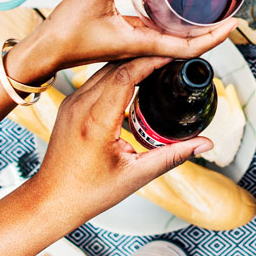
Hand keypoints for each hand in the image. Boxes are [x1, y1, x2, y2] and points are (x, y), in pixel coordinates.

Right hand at [10, 0, 235, 75]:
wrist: (43, 51)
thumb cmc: (64, 32)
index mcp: (140, 43)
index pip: (188, 47)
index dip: (215, 37)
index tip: (234, 24)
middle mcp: (141, 47)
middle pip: (187, 43)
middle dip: (211, 29)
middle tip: (229, 9)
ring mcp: (134, 44)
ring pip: (173, 38)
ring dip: (193, 26)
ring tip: (210, 5)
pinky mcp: (125, 38)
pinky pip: (157, 32)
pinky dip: (171, 21)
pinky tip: (172, 5)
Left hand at [35, 57, 213, 220]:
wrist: (51, 199)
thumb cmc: (88, 192)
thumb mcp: (136, 175)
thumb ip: (173, 156)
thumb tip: (204, 144)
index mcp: (96, 122)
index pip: (125, 75)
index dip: (151, 61)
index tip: (171, 56)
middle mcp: (80, 106)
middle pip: (116, 66)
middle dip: (145, 57)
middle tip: (170, 58)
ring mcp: (72, 102)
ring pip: (105, 69)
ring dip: (131, 63)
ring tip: (157, 64)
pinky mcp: (69, 104)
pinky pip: (95, 79)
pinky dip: (117, 74)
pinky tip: (135, 79)